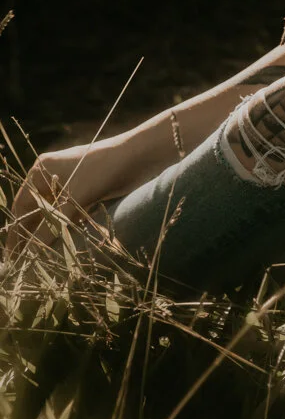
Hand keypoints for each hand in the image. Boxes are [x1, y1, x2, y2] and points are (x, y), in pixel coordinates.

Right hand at [6, 140, 125, 253]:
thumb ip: (50, 227)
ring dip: (51, 233)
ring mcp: (71, 183)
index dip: (17, 232)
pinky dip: (67, 227)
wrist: (139, 155)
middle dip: (33, 235)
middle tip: (28, 263)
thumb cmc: (101, 170)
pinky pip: (70, 214)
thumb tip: (29, 254)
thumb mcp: (72, 201)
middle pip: (36, 211)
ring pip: (54, 214)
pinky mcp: (87, 191)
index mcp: (41, 170)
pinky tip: (66, 244)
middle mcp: (52, 175)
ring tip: (44, 259)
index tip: (13, 257)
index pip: (21, 206)